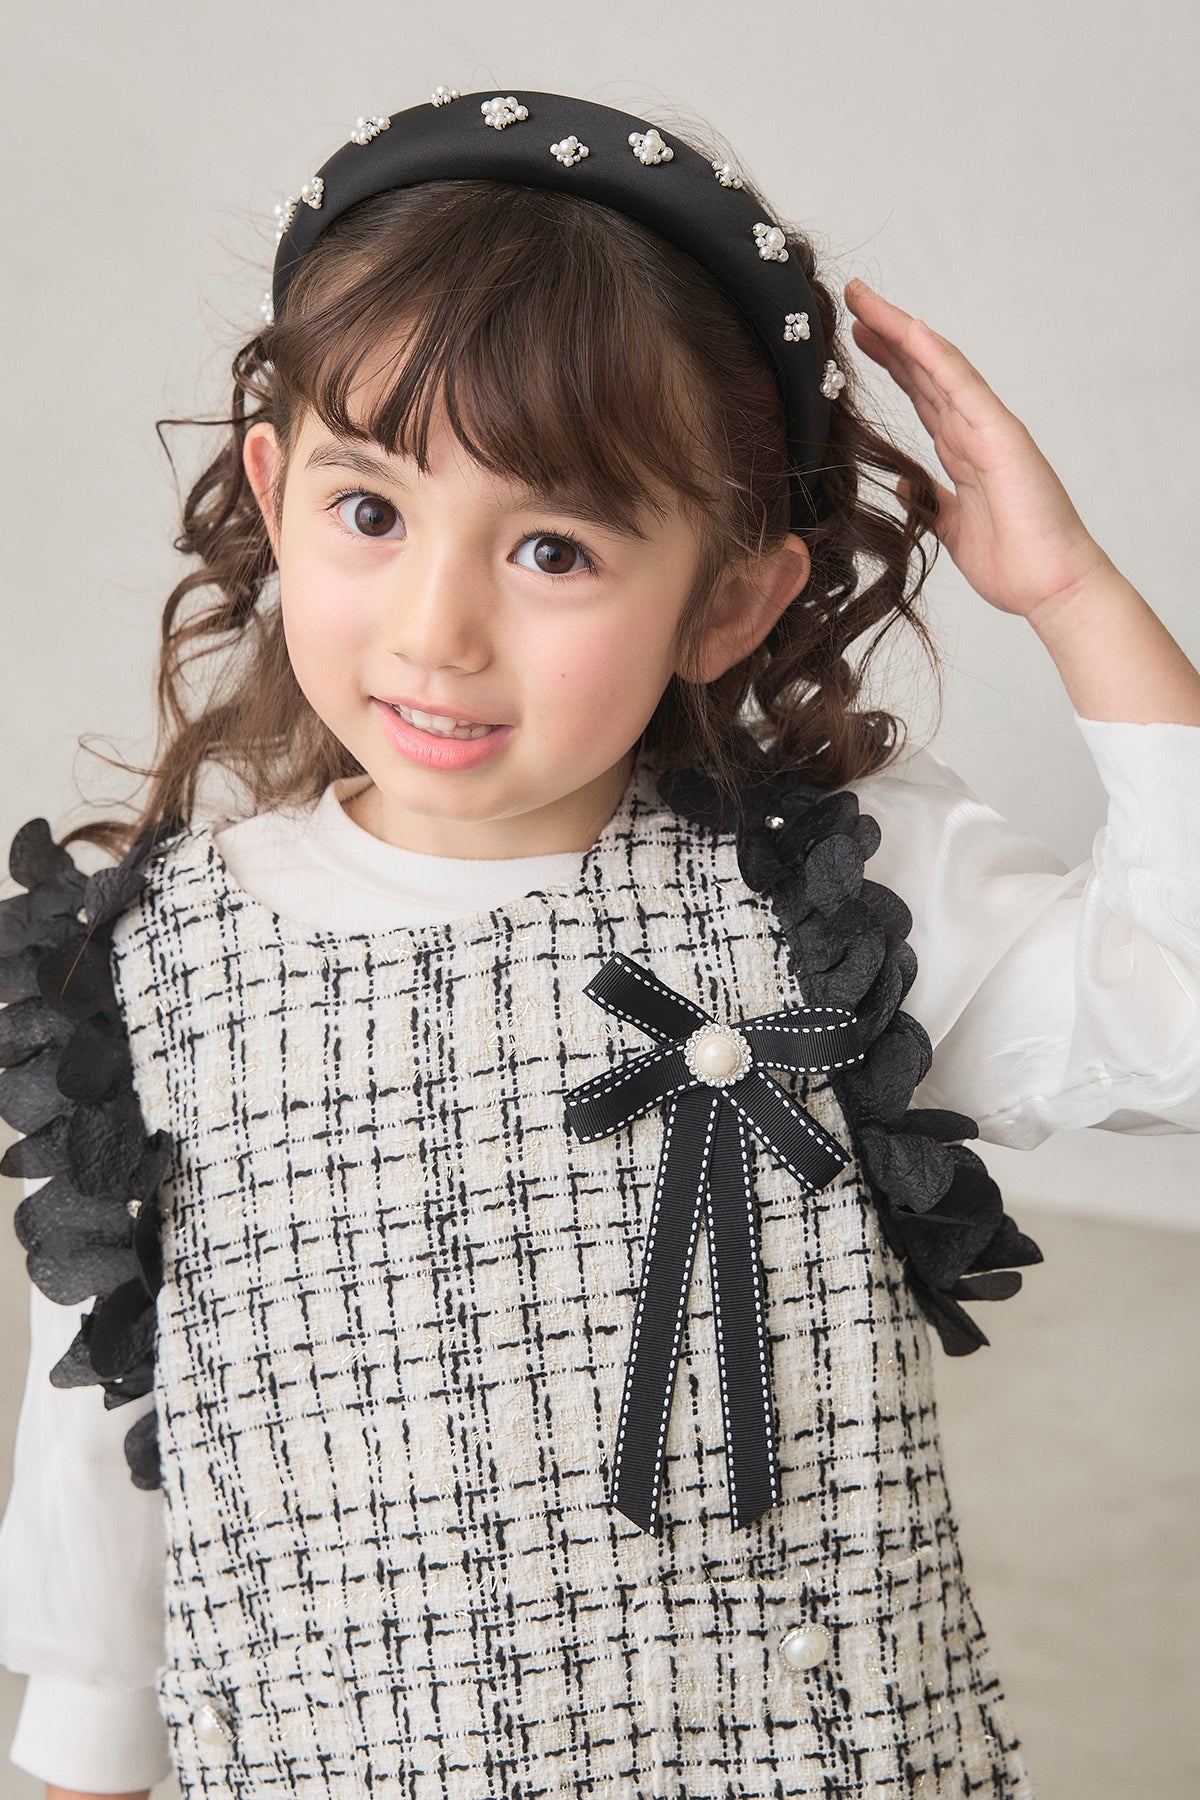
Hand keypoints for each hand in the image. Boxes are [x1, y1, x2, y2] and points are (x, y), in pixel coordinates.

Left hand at [844, 279, 1110, 622]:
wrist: (1050, 588)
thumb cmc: (1013, 562)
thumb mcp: (950, 528)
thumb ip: (928, 501)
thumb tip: (900, 482)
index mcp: (962, 451)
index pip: (920, 394)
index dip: (890, 364)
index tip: (855, 339)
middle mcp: (974, 431)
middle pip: (923, 370)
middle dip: (887, 336)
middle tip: (852, 300)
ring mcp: (988, 429)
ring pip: (937, 366)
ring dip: (901, 332)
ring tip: (865, 302)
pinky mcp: (1001, 436)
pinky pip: (963, 387)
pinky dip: (935, 356)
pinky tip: (907, 329)